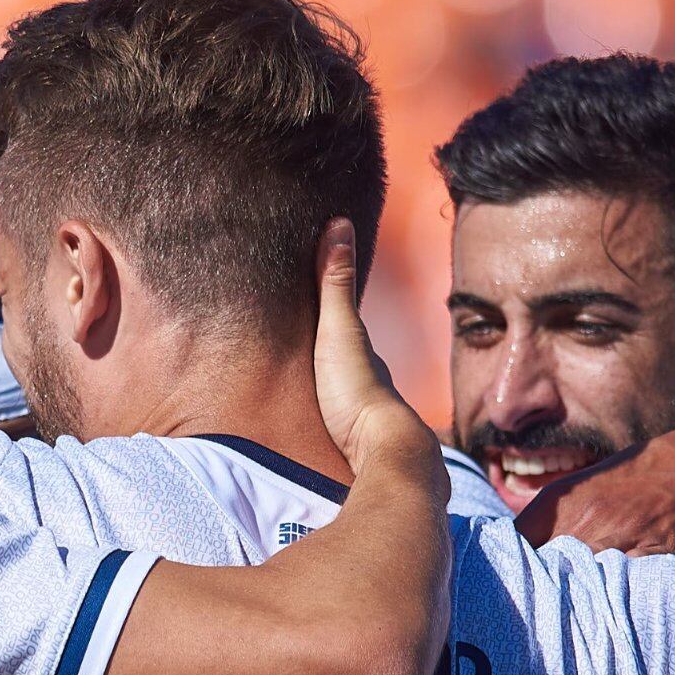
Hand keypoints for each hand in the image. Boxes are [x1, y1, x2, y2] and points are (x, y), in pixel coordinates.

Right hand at [309, 220, 437, 490]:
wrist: (380, 452)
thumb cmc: (358, 389)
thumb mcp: (340, 330)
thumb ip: (335, 284)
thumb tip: (340, 222)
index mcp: (360, 348)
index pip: (341, 317)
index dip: (326, 303)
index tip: (304, 287)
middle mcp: (365, 376)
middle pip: (340, 354)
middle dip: (322, 346)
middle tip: (294, 336)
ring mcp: (357, 410)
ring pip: (337, 388)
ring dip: (320, 383)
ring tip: (294, 380)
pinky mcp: (346, 442)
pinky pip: (328, 418)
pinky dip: (318, 411)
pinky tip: (305, 422)